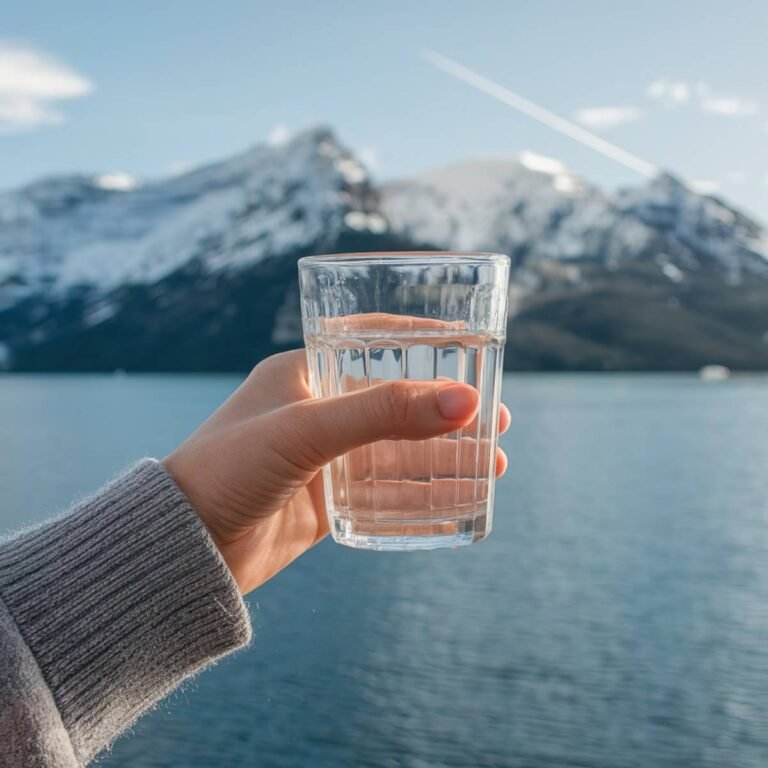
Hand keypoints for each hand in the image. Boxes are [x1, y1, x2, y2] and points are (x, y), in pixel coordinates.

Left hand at [163, 349, 510, 594]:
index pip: (372, 342)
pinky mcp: (327, 499)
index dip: (422, 341)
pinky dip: (423, 493)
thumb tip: (466, 402)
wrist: (184, 547)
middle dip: (447, 411)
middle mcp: (316, 411)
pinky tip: (460, 498)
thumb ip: (384, 414)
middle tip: (497, 417)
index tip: (470, 344)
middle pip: (397, 403)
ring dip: (445, 456)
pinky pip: (385, 492)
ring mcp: (324, 458)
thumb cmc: (228, 468)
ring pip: (398, 451)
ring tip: (495, 463)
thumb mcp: (306, 431)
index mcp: (303, 374)